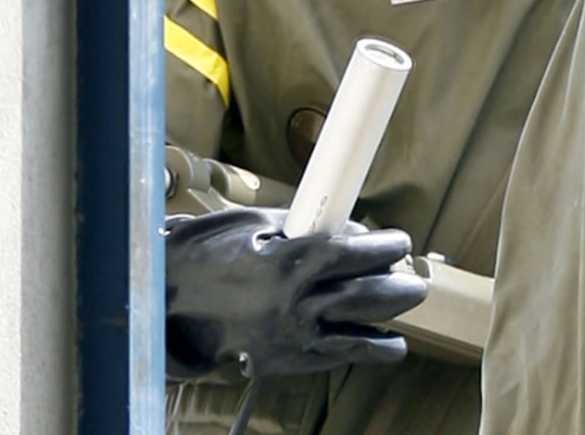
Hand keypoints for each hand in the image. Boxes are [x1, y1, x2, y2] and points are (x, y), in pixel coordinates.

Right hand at [163, 207, 428, 380]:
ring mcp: (287, 337)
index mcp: (286, 262)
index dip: (384, 248)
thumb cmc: (211, 251)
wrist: (170, 298)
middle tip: (415, 278)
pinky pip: (334, 358)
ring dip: (389, 322)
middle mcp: (291, 303)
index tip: (399, 241)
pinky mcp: (282, 361)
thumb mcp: (257, 223)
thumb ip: (305, 227)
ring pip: (356, 334)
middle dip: (398, 287)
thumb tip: (351, 232)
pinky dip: (364, 350)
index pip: (351, 254)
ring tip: (406, 308)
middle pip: (364, 296)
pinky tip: (384, 343)